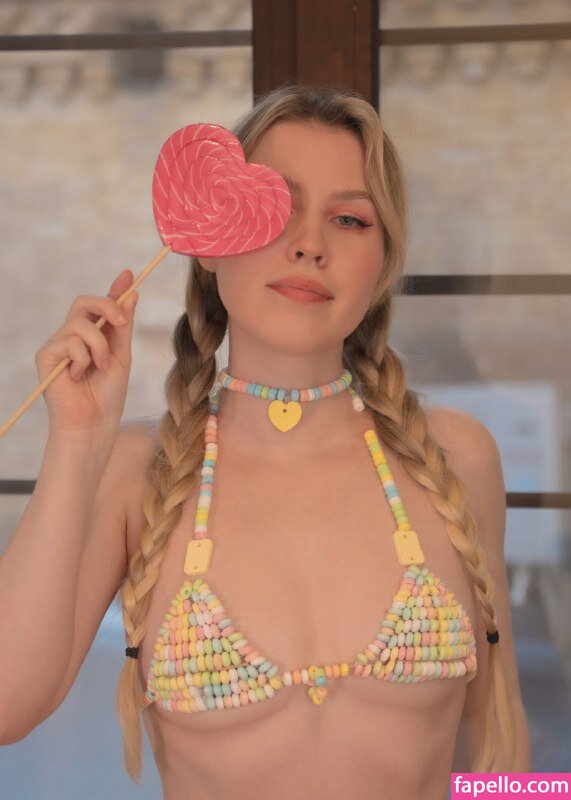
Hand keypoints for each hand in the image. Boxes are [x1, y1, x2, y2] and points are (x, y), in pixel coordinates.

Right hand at [35, 269, 138, 435]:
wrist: (95, 422)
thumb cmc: (108, 394)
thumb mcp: (122, 354)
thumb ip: (123, 325)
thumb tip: (131, 293)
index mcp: (93, 335)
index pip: (100, 306)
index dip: (114, 289)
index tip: (129, 274)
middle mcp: (72, 336)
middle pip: (85, 302)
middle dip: (107, 306)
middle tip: (122, 322)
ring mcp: (58, 344)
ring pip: (81, 324)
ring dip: (99, 346)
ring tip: (102, 367)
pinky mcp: (46, 355)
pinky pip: (70, 341)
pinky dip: (83, 358)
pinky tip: (79, 376)